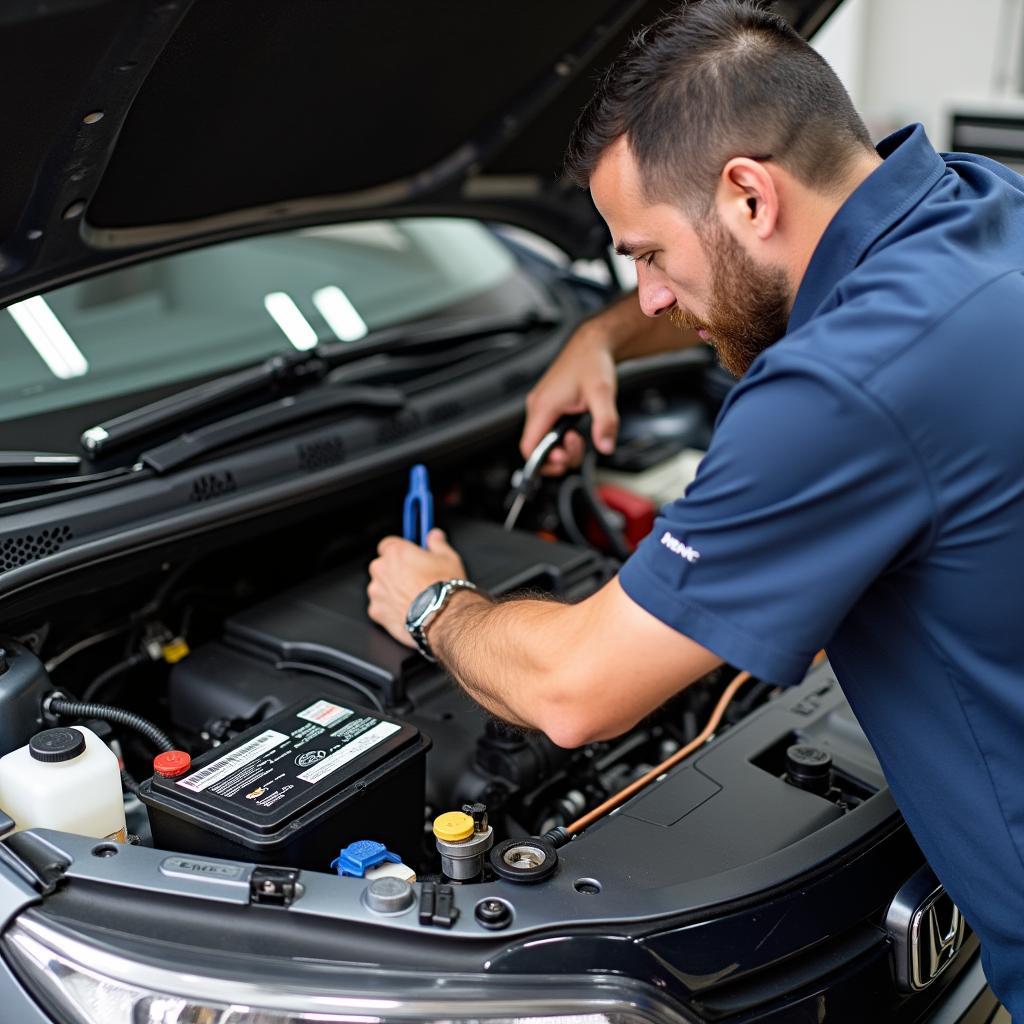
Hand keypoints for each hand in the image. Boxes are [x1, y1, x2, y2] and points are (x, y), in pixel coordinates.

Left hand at [367, 529, 467, 646]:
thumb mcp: (448, 558)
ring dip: (392, 591)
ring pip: (381, 587)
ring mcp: (376, 591)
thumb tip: (434, 536)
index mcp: (396, 552)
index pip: (388, 544)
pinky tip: (408, 611)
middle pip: (383, 566)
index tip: (409, 557)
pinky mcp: (376, 611)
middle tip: (414, 580)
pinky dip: (390, 609)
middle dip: (395, 572)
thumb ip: (437, 544)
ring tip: (413, 599)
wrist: (442, 617)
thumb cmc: (444, 587)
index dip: (400, 551)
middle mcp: (381, 568)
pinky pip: (380, 607)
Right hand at [521, 323, 619, 475]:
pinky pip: (547, 432)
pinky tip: (576, 431)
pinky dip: (561, 439)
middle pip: (536, 447)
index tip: (564, 461)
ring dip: (562, 447)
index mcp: (543, 406)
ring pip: (542, 441)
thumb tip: (605, 446)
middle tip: (579, 445)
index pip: (529, 447)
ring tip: (580, 436)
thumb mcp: (603, 393)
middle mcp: (537, 406)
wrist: (592, 345)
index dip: (544, 462)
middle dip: (559, 455)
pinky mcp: (547, 406)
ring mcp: (541, 406)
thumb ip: (605, 422)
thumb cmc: (592, 363)